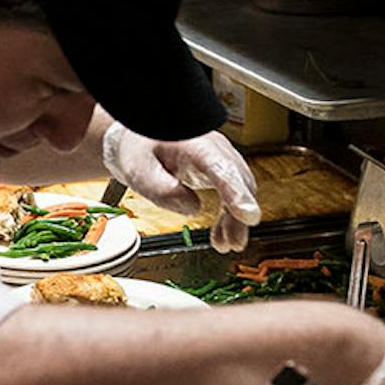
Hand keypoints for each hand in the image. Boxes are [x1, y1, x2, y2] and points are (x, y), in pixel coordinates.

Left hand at [101, 123, 261, 250]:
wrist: (137, 139)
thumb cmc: (138, 150)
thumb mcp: (138, 169)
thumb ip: (161, 189)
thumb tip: (194, 208)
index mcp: (194, 144)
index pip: (221, 167)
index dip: (236, 192)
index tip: (248, 215)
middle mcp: (213, 147)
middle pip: (238, 179)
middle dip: (240, 213)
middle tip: (235, 242)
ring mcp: (219, 157)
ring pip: (240, 188)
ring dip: (237, 219)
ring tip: (227, 244)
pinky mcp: (219, 170)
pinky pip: (233, 194)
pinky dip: (231, 216)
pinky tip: (222, 235)